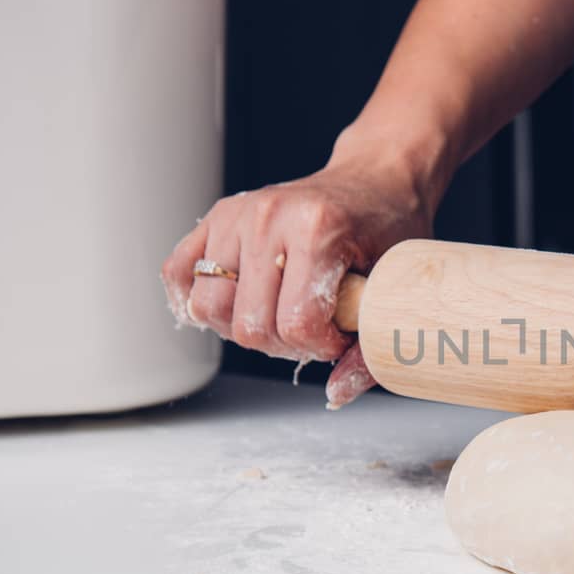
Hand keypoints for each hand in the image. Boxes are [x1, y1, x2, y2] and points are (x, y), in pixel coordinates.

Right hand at [160, 134, 436, 408]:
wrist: (376, 179)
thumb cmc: (388, 228)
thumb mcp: (396, 285)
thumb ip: (373, 346)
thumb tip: (335, 394)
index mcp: (317, 230)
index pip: (296, 324)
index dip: (320, 347)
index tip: (340, 335)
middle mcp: (268, 217)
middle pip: (249, 326)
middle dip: (284, 344)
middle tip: (313, 328)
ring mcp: (236, 214)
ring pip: (208, 308)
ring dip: (244, 328)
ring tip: (279, 315)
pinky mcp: (216, 216)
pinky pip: (178, 273)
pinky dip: (195, 299)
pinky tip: (235, 305)